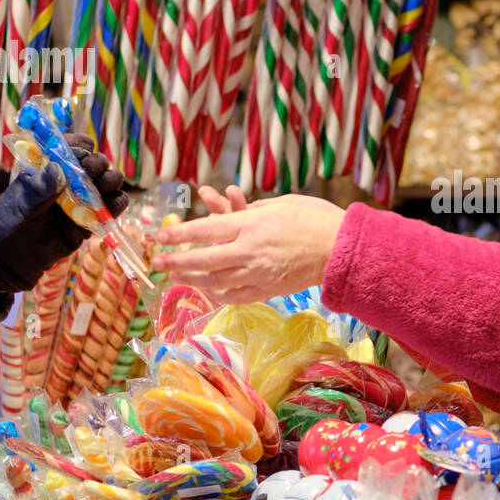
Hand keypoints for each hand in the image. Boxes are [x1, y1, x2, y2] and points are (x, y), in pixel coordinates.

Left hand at [0, 134, 129, 293]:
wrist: (11, 257)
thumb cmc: (10, 223)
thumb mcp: (21, 203)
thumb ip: (39, 188)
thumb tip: (58, 170)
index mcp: (50, 167)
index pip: (71, 147)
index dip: (80, 146)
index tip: (81, 152)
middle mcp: (70, 180)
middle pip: (95, 163)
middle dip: (98, 164)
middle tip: (94, 171)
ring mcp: (83, 200)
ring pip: (108, 184)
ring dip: (111, 181)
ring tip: (106, 186)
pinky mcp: (92, 220)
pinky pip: (111, 209)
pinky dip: (117, 205)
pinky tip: (114, 205)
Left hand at [152, 190, 344, 304]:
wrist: (341, 249)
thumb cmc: (315, 219)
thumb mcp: (280, 204)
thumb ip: (252, 211)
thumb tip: (233, 213)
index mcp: (252, 225)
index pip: (205, 230)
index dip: (180, 234)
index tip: (161, 236)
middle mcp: (250, 251)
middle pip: (203, 260)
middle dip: (177, 261)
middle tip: (159, 261)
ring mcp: (258, 274)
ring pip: (215, 281)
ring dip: (192, 280)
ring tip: (177, 276)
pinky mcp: (268, 289)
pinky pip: (235, 296)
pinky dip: (218, 294)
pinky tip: (208, 290)